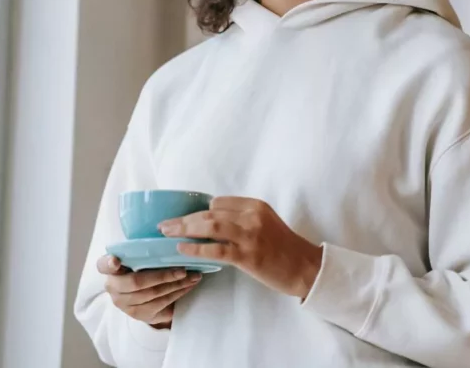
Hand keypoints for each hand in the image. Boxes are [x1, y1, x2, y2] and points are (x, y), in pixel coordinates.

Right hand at [97, 255, 202, 328]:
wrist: (147, 297)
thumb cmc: (145, 268)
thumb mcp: (142, 257)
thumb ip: (144, 250)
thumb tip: (169, 232)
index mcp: (110, 268)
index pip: (103, 265)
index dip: (109, 263)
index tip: (116, 260)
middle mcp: (113, 287)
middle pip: (136, 282)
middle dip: (163, 276)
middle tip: (183, 270)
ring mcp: (125, 303)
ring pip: (153, 294)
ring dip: (176, 285)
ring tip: (193, 276)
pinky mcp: (139, 314)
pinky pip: (161, 303)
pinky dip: (178, 293)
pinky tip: (189, 285)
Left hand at [158, 197, 323, 298]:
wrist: (305, 267)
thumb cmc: (284, 248)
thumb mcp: (265, 223)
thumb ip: (242, 219)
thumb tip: (211, 223)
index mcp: (255, 205)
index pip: (218, 202)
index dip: (197, 211)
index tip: (182, 219)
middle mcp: (252, 215)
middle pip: (209, 212)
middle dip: (183, 218)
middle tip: (164, 225)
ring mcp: (250, 235)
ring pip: (209, 226)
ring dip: (184, 229)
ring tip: (167, 234)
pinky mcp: (248, 255)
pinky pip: (216, 249)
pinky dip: (195, 248)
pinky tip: (182, 249)